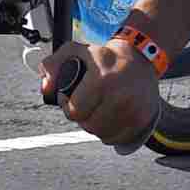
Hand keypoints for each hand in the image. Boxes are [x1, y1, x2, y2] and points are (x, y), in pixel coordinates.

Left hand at [39, 39, 160, 149]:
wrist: (141, 57)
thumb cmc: (104, 57)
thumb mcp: (74, 51)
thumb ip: (52, 65)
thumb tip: (47, 90)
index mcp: (102, 78)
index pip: (75, 111)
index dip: (68, 105)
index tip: (73, 96)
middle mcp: (120, 95)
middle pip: (88, 126)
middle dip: (83, 116)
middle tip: (87, 102)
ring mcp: (134, 109)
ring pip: (102, 134)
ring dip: (96, 125)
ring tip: (99, 107)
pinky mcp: (143, 119)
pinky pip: (117, 138)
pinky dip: (111, 131)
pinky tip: (112, 114)